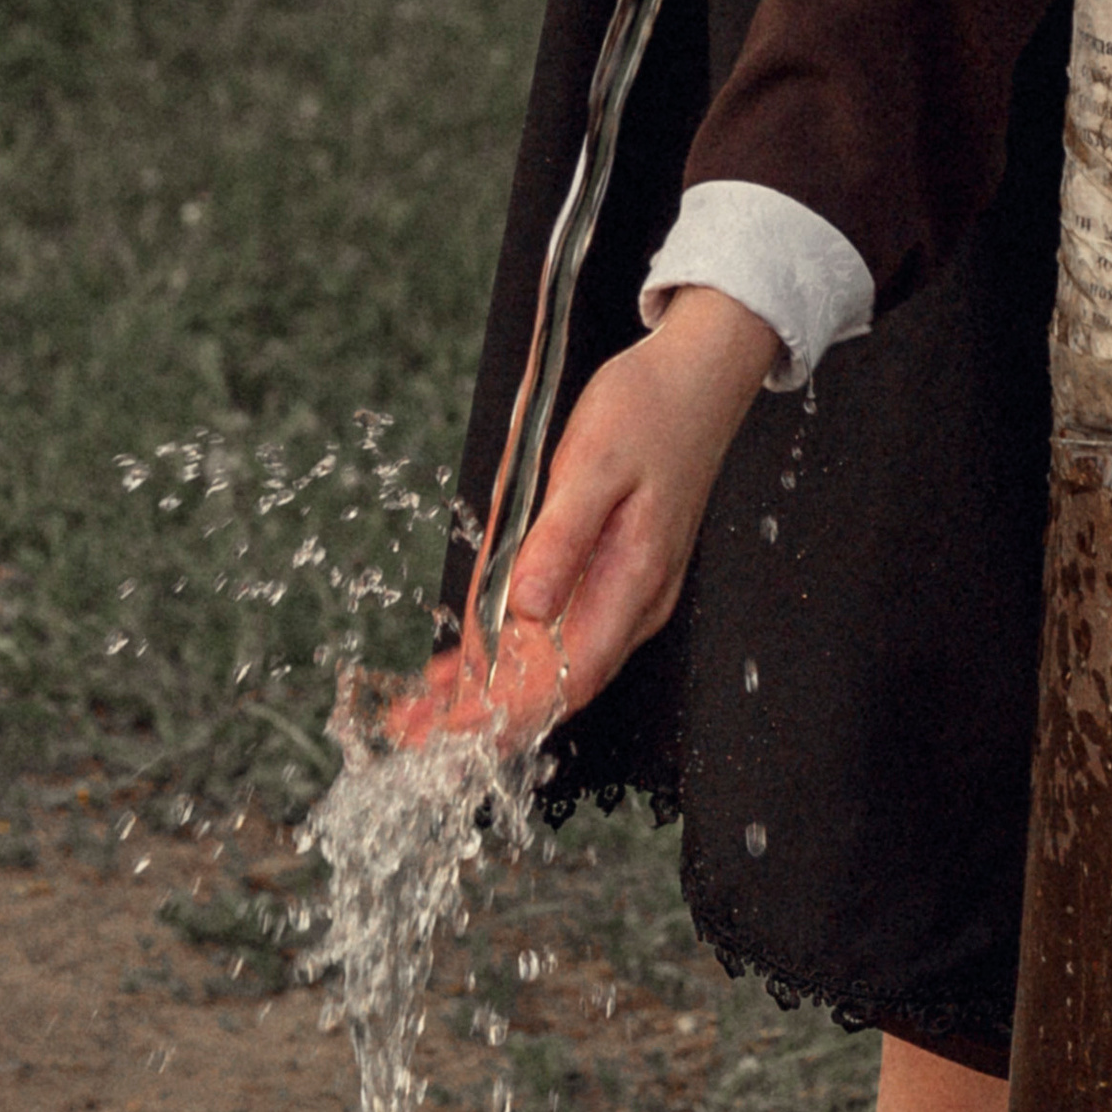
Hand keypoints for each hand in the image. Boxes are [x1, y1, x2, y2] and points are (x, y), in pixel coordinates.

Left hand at [372, 288, 779, 751]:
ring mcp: (625, 590)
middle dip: (482, 715)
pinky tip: (463, 663)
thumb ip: (560, 539)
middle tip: (412, 734)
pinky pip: (555, 628)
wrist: (700, 374)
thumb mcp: (595, 464)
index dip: (506, 714)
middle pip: (555, 684)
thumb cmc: (650, 409)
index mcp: (633, 580)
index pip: (566, 678)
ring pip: (550, 662)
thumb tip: (527, 610)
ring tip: (420, 711)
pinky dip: (507, 649)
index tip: (450, 738)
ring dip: (487, 688)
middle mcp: (633, 601)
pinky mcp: (610, 572)